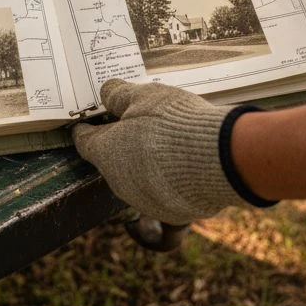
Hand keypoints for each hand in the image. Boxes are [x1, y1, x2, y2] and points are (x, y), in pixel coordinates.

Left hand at [73, 80, 245, 224]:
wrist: (220, 160)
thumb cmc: (174, 124)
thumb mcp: (143, 96)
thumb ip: (118, 94)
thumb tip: (105, 91)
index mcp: (106, 154)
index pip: (85, 142)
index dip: (86, 129)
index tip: (86, 124)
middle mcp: (121, 184)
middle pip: (114, 161)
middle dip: (122, 144)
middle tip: (138, 124)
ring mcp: (147, 202)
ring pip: (139, 179)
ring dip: (146, 164)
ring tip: (168, 142)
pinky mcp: (174, 213)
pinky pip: (165, 194)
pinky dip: (169, 181)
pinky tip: (185, 164)